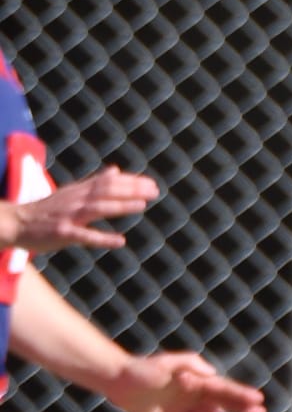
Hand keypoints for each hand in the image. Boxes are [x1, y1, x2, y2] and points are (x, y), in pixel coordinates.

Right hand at [1, 167, 159, 254]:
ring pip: (97, 208)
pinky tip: (120, 241)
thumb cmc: (46, 210)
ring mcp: (68, 216)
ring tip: (141, 205)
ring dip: (120, 206)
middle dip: (131, 190)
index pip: (107, 182)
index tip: (151, 184)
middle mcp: (75, 200)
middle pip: (106, 191)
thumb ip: (93, 183)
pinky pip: (85, 236)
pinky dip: (103, 238)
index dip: (130, 182)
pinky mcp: (62, 233)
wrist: (15, 223)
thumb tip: (115, 170)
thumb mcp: (70, 192)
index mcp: (78, 191)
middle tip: (154, 190)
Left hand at [109, 351, 265, 411]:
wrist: (119, 380)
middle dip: (241, 407)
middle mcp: (193, 390)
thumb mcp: (165, 363)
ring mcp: (184, 403)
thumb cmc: (142, 368)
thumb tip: (212, 373)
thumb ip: (189, 364)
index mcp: (195, 378)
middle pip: (222, 400)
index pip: (223, 387)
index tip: (258, 399)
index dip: (241, 394)